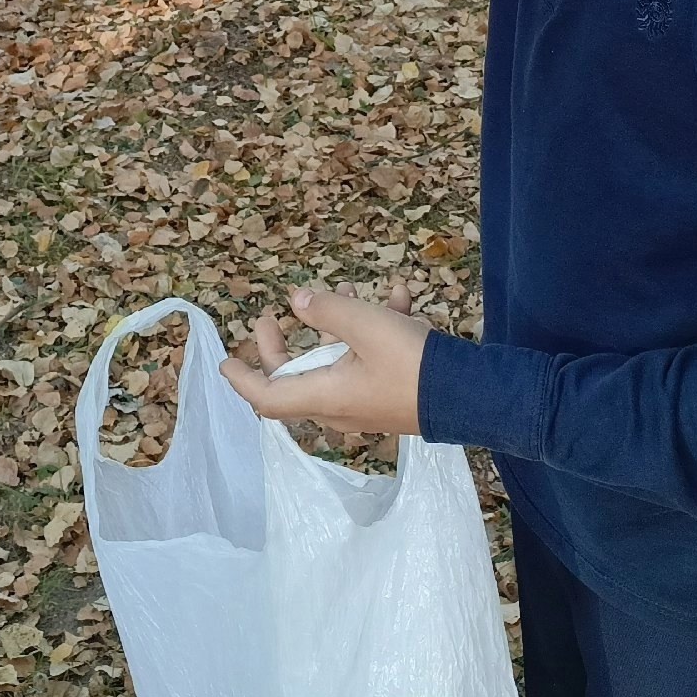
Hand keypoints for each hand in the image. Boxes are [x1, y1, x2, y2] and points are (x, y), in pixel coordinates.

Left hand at [220, 284, 429, 436]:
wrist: (471, 396)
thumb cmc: (411, 364)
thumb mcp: (366, 325)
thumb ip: (328, 311)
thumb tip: (297, 301)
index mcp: (325, 395)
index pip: (268, 397)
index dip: (243, 381)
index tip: (225, 364)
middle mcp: (340, 405)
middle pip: (297, 377)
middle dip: (284, 344)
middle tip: (273, 316)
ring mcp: (365, 401)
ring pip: (337, 361)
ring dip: (341, 326)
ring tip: (355, 290)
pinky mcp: (390, 394)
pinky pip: (371, 362)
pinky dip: (379, 330)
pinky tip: (401, 296)